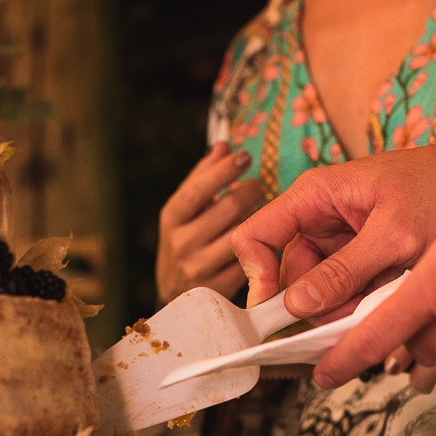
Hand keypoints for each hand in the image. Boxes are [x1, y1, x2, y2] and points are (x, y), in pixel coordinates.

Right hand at [156, 142, 263, 305]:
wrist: (174, 290)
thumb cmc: (186, 238)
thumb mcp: (185, 208)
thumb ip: (203, 176)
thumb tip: (223, 144)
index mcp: (172, 217)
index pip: (199, 189)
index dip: (224, 170)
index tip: (244, 156)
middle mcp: (181, 242)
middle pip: (228, 209)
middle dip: (251, 191)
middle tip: (258, 186)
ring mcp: (198, 267)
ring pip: (241, 234)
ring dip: (256, 217)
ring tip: (261, 209)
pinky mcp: (217, 288)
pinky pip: (247, 261)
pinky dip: (258, 245)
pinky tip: (262, 236)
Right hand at [231, 141, 435, 314]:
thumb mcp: (396, 234)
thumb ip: (345, 271)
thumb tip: (297, 304)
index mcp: (314, 196)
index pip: (254, 237)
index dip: (257, 276)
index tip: (279, 311)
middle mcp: (320, 217)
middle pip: (289, 275)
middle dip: (314, 303)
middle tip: (351, 316)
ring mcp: (342, 239)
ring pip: (319, 290)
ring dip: (344, 307)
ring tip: (385, 299)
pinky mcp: (364, 258)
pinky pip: (347, 291)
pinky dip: (365, 303)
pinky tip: (393, 296)